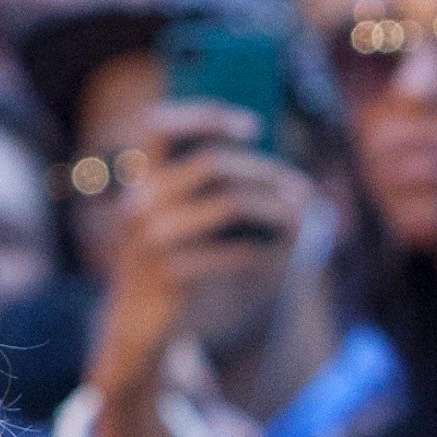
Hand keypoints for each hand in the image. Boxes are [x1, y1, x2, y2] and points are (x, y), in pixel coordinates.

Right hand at [90, 102, 312, 383]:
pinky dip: (260, 247)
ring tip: (298, 217)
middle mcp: (139, 200)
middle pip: (213, 163)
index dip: (206, 116)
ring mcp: (149, 237)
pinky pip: (229, 250)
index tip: (255, 126)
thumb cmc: (165, 256)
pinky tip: (275, 249)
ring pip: (229, 204)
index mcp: (137, 177)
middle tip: (300, 187)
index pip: (159, 125)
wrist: (135, 320)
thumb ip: (200, 183)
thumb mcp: (170, 212)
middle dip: (265, 171)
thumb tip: (267, 163)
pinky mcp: (167, 273)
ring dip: (273, 207)